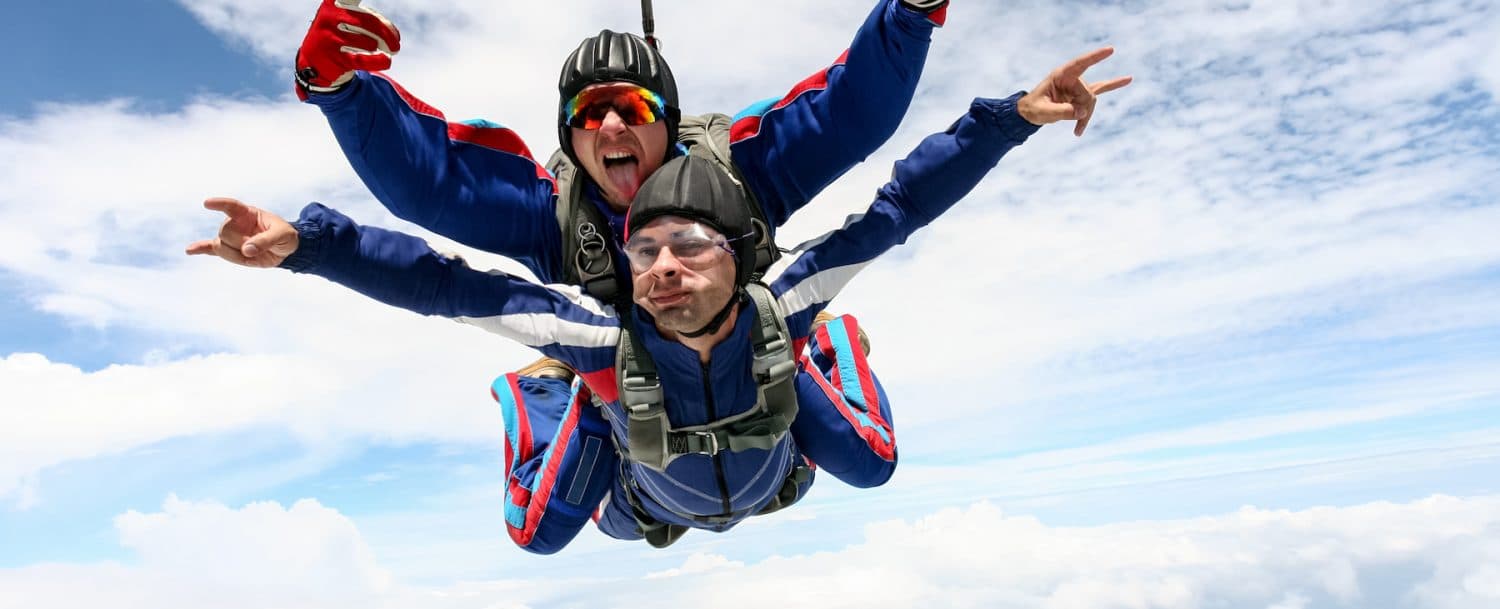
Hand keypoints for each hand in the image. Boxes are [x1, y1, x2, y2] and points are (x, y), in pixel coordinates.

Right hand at [185, 198, 300, 267]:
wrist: (285, 250)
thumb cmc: (285, 237)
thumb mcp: (282, 236)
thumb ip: (265, 241)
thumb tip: (246, 250)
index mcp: (247, 213)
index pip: (231, 206)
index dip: (219, 204)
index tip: (207, 203)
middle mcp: (235, 223)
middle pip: (224, 232)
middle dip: (240, 243)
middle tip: (259, 246)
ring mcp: (231, 237)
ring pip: (220, 246)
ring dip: (235, 255)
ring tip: (252, 254)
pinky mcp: (230, 250)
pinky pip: (212, 249)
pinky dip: (201, 250)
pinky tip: (190, 250)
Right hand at [294, 0, 400, 96]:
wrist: (313, 61)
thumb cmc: (339, 34)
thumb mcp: (351, 20)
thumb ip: (373, 20)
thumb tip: (393, 36)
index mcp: (334, 2)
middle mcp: (329, 16)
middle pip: (368, 21)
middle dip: (387, 34)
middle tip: (397, 46)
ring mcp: (329, 36)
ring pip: (367, 42)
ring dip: (379, 48)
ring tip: (382, 51)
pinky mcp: (332, 56)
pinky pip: (361, 58)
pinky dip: (377, 61)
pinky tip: (386, 61)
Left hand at [1018, 47, 1132, 136]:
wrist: (1031, 113)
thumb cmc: (1033, 108)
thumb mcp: (1044, 112)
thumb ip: (1062, 112)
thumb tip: (1083, 113)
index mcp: (1060, 75)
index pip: (1080, 64)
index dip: (1095, 57)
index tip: (1110, 49)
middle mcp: (1071, 78)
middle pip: (1088, 93)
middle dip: (1083, 110)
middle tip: (1076, 127)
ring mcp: (1078, 86)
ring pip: (1091, 100)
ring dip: (1086, 117)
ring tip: (1078, 131)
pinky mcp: (1081, 95)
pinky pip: (1100, 90)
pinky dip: (1113, 86)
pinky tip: (1128, 79)